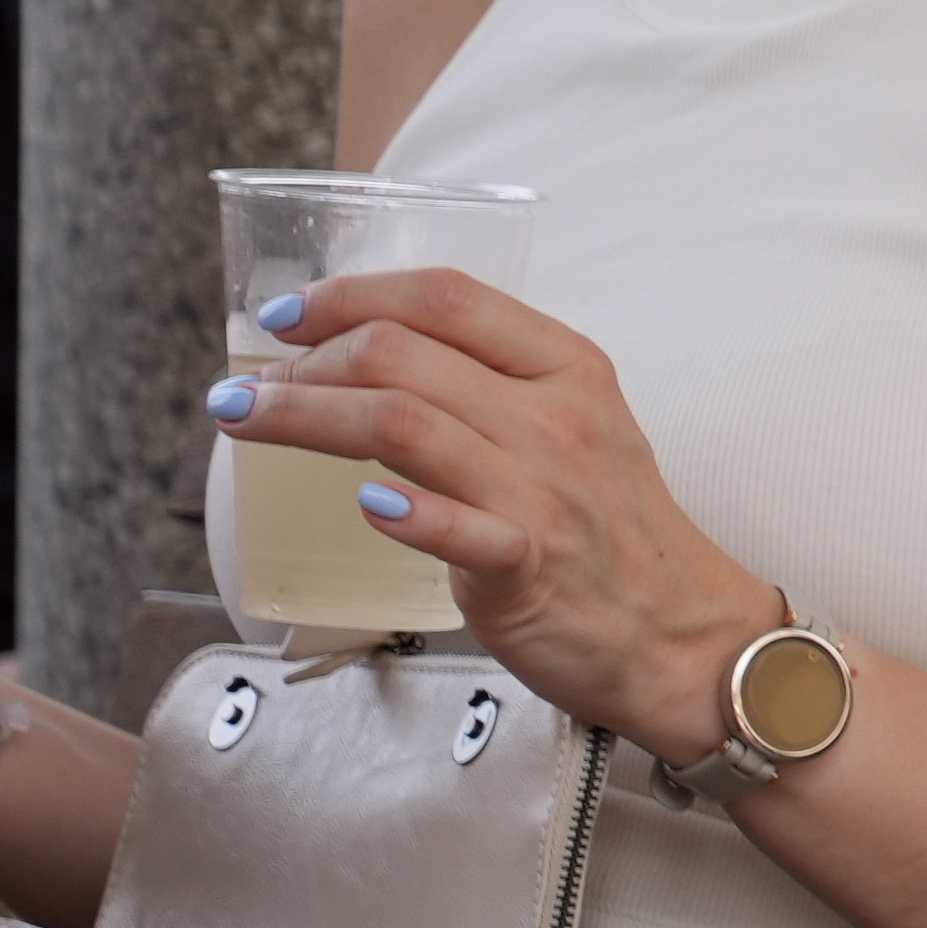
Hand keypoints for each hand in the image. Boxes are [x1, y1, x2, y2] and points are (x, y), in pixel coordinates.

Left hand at [215, 269, 775, 773]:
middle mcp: (557, 418)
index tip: (287, 314)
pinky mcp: (530, 566)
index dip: (351, 294)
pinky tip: (363, 504)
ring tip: (245, 419)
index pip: (447, 297)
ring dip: (303, 416)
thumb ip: (491, 391)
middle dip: (302, 361)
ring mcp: (545, 490)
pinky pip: (461, 529)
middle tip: (248, 387)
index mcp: (567, 369)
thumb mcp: (574, 428)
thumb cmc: (612, 532)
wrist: (681, 634)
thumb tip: (369, 365)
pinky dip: (405, 512)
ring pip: (402, 425)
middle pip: (403, 355)